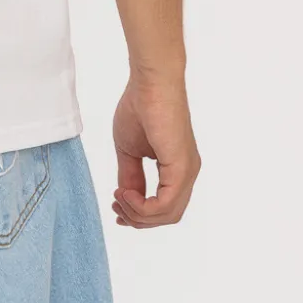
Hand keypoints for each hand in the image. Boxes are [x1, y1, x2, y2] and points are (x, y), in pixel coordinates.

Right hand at [111, 77, 200, 228]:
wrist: (150, 84)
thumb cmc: (140, 108)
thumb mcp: (129, 151)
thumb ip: (130, 176)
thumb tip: (127, 197)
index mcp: (177, 169)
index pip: (164, 207)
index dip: (139, 214)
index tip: (117, 206)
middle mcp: (187, 173)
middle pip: (167, 216)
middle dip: (138, 218)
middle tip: (116, 206)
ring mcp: (186, 171)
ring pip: (167, 214)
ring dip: (138, 214)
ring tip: (119, 196)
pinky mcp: (181, 167)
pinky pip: (166, 203)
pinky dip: (143, 205)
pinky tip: (126, 192)